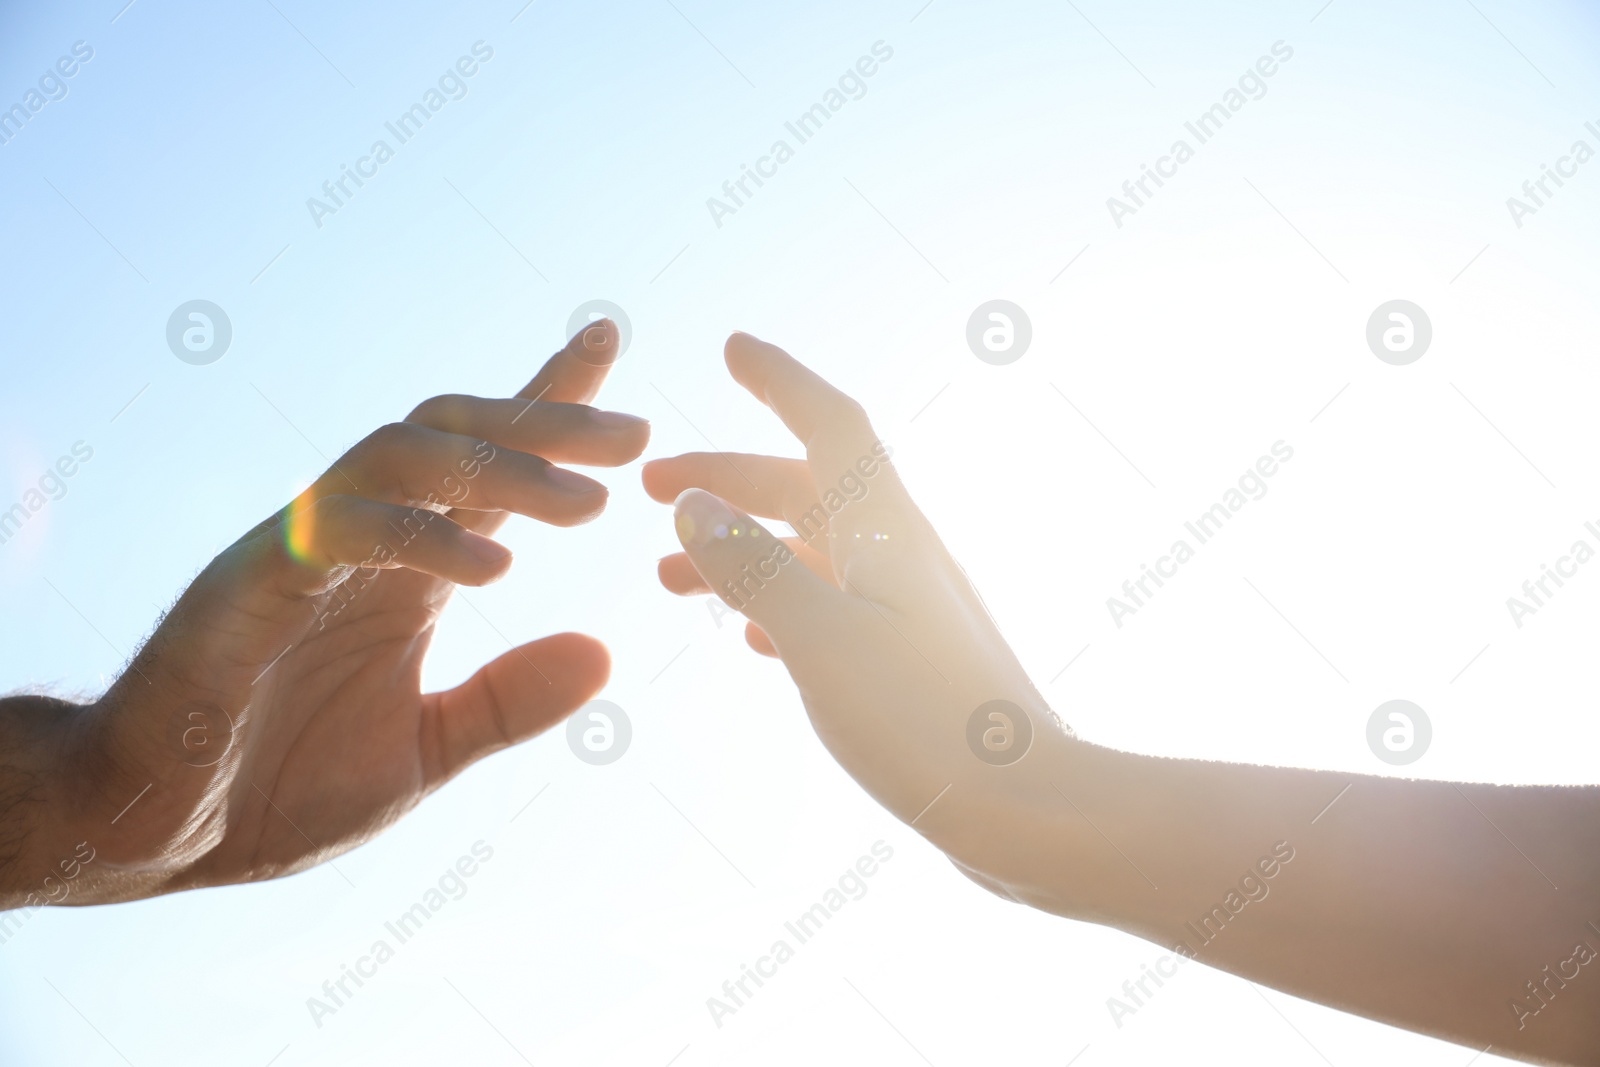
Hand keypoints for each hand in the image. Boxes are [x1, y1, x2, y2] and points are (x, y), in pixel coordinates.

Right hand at [11, 319, 646, 904]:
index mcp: (406, 571)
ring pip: (406, 456)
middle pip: (458, 434)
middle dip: (548, 420)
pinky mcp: (254, 581)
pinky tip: (493, 568)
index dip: (547, 403)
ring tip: (590, 504)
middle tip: (638, 435)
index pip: (487, 466)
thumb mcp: (425, 750)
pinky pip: (342, 528)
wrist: (161, 832)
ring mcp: (306, 549)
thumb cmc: (277, 786)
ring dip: (505, 469)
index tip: (611, 347)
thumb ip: (509, 703)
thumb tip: (605, 652)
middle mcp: (361, 538)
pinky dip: (421, 537)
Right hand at [643, 332, 1071, 876]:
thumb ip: (751, 569)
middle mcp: (900, 553)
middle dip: (729, 477)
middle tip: (652, 487)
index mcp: (886, 530)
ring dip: (741, 549)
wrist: (1028, 807)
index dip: (780, 380)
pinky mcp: (910, 658)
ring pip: (810, 550)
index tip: (732, 348)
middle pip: (805, 486)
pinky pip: (830, 605)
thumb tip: (694, 507)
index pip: (829, 424)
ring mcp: (907, 606)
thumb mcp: (817, 639)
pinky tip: (748, 637)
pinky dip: (778, 603)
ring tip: (668, 579)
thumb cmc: (926, 722)